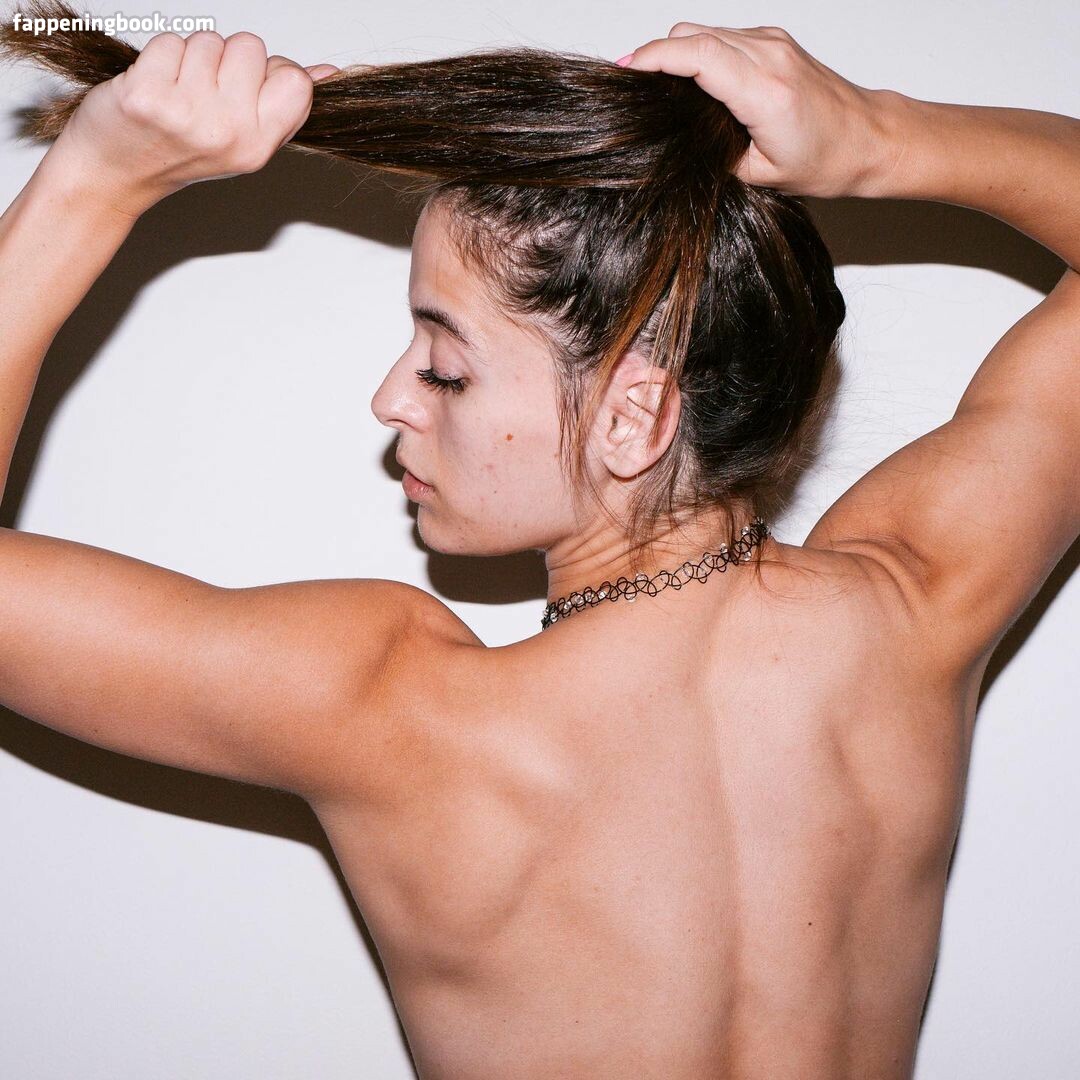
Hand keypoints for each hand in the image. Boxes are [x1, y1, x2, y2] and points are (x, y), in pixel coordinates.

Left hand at [41, 30, 339, 217]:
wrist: (116, 171)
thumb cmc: (177, 150)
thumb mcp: (242, 138)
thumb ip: (284, 103)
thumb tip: (329, 73)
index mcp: (258, 147)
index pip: (296, 82)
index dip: (271, 72)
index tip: (247, 88)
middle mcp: (227, 135)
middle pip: (251, 47)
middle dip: (226, 58)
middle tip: (203, 93)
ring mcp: (187, 116)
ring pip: (209, 40)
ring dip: (191, 56)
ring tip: (176, 90)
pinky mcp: (148, 95)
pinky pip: (170, 41)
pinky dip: (159, 55)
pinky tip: (154, 86)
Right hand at [619, 23, 895, 198]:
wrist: (870, 138)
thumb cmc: (828, 160)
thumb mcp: (762, 174)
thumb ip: (716, 153)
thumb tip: (678, 145)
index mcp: (766, 91)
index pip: (698, 54)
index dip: (655, 58)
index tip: (626, 70)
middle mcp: (770, 55)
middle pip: (694, 34)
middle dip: (657, 55)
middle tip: (635, 87)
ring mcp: (773, 42)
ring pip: (706, 30)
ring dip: (677, 52)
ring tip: (659, 87)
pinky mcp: (775, 41)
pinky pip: (724, 35)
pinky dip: (699, 52)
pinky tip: (691, 81)